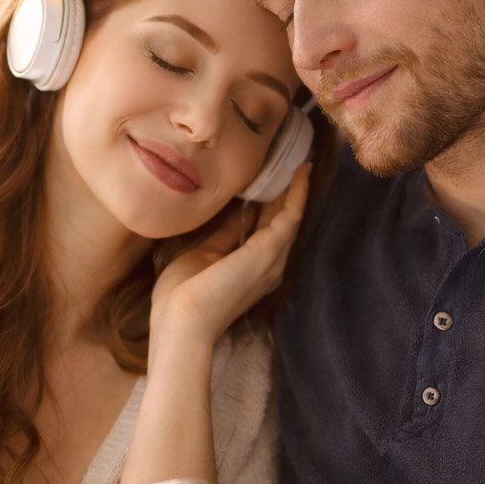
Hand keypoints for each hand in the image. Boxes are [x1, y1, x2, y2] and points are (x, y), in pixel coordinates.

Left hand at [149, 163, 309, 345]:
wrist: (183, 318)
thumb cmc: (182, 295)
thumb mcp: (202, 256)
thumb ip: (221, 237)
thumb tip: (235, 215)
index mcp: (250, 270)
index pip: (264, 232)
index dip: (269, 206)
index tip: (269, 182)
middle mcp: (268, 266)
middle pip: (281, 223)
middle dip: (286, 195)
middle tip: (291, 164)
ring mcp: (272, 259)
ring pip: (290, 218)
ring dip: (296, 190)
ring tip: (302, 164)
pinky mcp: (270, 250)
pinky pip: (291, 215)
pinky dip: (298, 193)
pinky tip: (302, 172)